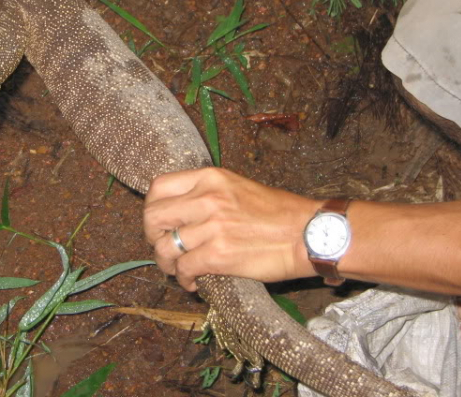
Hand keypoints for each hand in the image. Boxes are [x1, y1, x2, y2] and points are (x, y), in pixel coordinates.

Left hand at [143, 168, 317, 290]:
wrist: (309, 234)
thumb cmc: (279, 213)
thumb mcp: (237, 187)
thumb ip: (206, 193)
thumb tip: (178, 211)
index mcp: (209, 178)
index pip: (158, 187)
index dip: (152, 208)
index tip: (160, 222)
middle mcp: (206, 198)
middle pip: (153, 217)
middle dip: (152, 237)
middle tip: (164, 247)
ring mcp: (211, 227)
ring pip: (164, 248)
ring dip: (166, 264)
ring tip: (179, 269)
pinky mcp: (218, 255)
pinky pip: (184, 269)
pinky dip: (184, 280)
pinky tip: (194, 282)